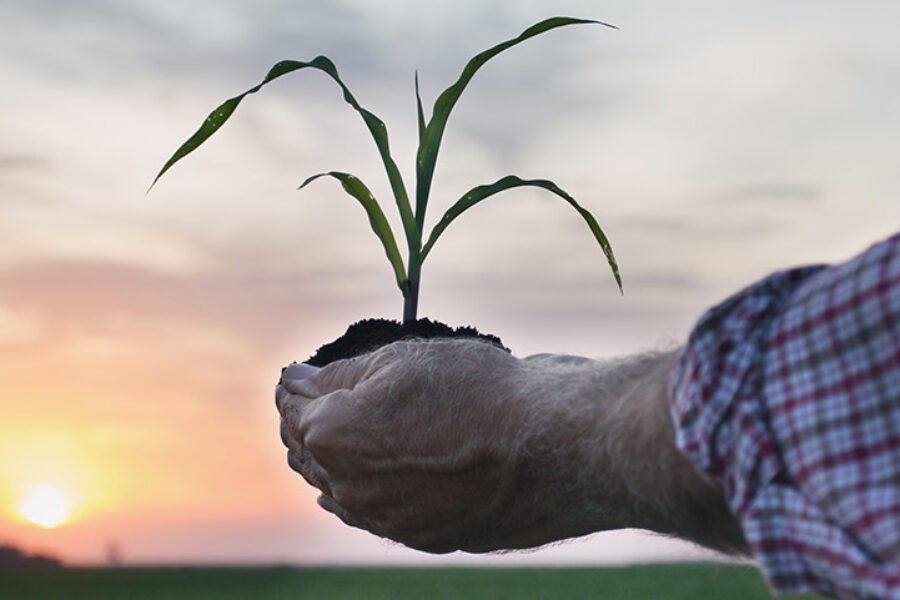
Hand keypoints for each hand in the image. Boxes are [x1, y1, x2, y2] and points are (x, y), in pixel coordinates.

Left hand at [275, 339, 605, 552]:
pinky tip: (349, 493)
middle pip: (307, 452)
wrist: (549, 447)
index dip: (294, 384)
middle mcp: (348, 486)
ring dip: (329, 462)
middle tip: (310, 401)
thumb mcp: (401, 360)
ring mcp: (384, 518)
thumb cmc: (478, 392)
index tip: (298, 374)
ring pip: (337, 488)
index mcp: (332, 434)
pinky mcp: (421, 536)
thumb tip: (296, 381)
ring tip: (328, 442)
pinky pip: (372, 516)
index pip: (292, 405)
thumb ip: (338, 375)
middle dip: (305, 423)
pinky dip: (357, 496)